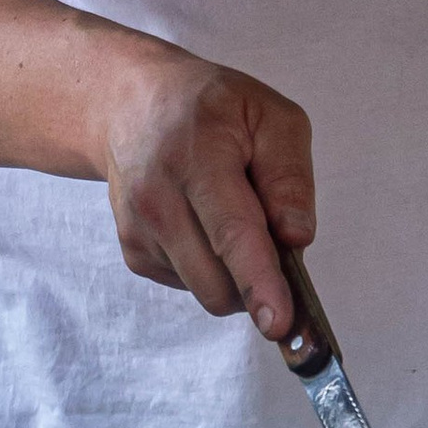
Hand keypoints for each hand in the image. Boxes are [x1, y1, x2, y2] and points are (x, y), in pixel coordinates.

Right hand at [97, 42, 315, 338]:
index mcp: (198, 158)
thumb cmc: (212, 109)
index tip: (279, 323)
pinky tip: (204, 223)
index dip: (260, 282)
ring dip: (235, 273)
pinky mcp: (133, 253)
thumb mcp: (271, 117)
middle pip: (218, 280)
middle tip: (273, 233)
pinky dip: (212, 268)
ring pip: (206, 291)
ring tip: (233, 214)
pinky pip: (190, 286)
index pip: (232, 233)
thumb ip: (289, 177)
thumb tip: (296, 239)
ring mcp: (139, 230)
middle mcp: (157, 198)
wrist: (131, 104)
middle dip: (260, 280)